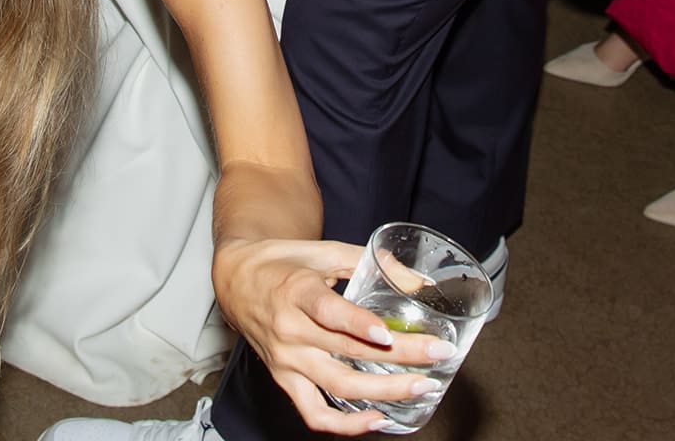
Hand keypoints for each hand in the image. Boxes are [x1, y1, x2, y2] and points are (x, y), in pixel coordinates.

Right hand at [213, 237, 454, 433]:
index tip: (389, 334)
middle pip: (346, 352)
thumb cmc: (285, 261)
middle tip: (437, 354)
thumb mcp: (324, 251)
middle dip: (398, 357)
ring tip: (421, 386)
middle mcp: (290, 330)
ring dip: (382, 392)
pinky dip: (345, 425)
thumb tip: (417, 279)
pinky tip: (377, 419)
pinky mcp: (284, 380)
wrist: (237, 280)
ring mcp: (286, 360)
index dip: (358, 325)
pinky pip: (313, 413)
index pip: (328, 312)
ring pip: (336, 387)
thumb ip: (369, 261)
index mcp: (297, 291)